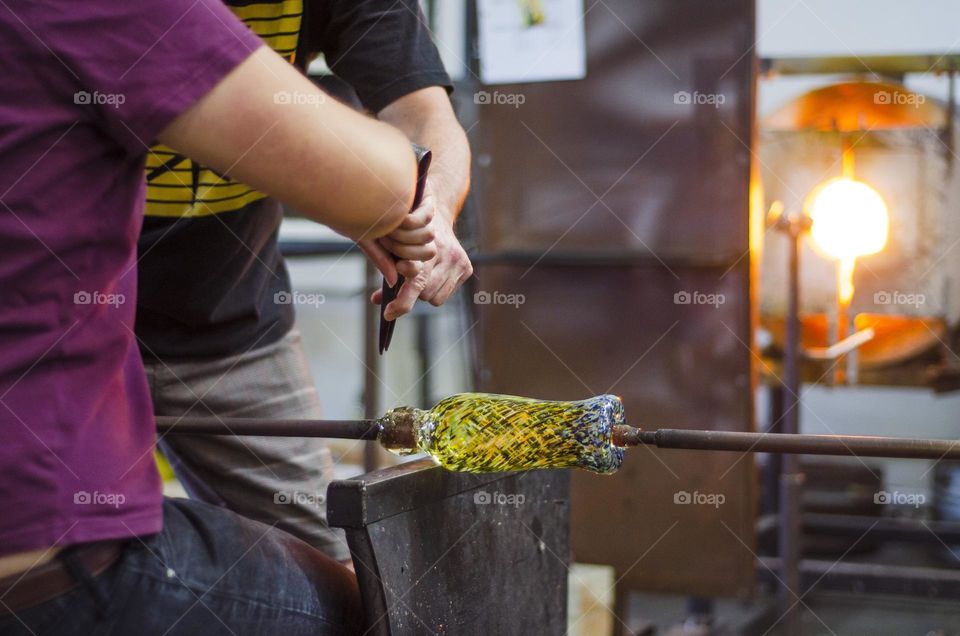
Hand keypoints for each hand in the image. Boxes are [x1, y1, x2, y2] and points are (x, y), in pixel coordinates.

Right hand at [357, 187, 438, 292]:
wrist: (353, 179)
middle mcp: (415, 228)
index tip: (398, 265)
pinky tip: (398, 213)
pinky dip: (411, 220)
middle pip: (428, 252)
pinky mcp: (427, 198)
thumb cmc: (355, 209)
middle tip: (387, 240)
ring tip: (390, 226)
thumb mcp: (367, 237)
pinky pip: (427, 218)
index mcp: (403, 240)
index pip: (419, 263)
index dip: (412, 268)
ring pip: (428, 235)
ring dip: (406, 235)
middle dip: (406, 250)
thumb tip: (393, 281)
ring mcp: (422, 213)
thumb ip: (381, 258)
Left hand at [370, 202, 471, 319]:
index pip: (416, 283)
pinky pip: (446, 295)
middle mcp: (446, 254)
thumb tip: (375, 300)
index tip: (389, 313)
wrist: (435, 215)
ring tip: (424, 275)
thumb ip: (386, 272)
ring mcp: (458, 261)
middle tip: (408, 281)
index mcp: (426, 249)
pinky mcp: (467, 267)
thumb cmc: (408, 236)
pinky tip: (435, 275)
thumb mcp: (394, 249)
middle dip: (414, 292)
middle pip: (425, 294)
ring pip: (435, 298)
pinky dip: (437, 290)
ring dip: (425, 292)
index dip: (402, 302)